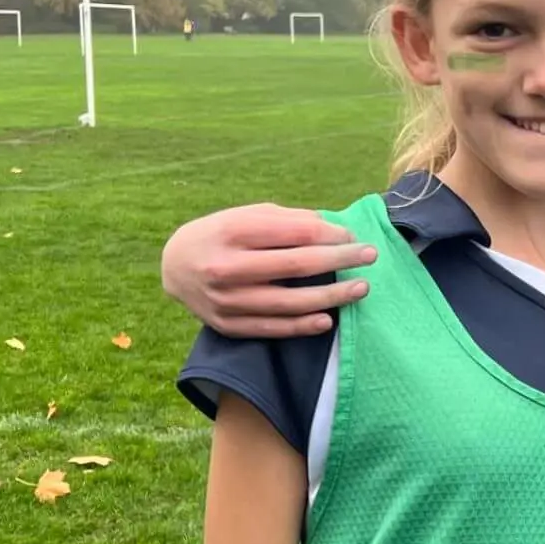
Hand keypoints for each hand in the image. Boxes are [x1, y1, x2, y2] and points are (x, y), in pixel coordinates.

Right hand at [162, 204, 377, 336]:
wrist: (174, 266)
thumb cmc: (220, 234)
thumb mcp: (245, 215)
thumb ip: (286, 220)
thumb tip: (332, 229)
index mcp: (233, 231)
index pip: (294, 233)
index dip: (330, 234)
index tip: (352, 235)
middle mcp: (227, 267)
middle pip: (296, 265)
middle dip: (340, 259)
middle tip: (370, 255)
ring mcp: (227, 300)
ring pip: (289, 302)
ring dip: (331, 297)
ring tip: (360, 289)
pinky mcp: (228, 325)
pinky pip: (273, 328)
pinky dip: (302, 325)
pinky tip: (328, 319)